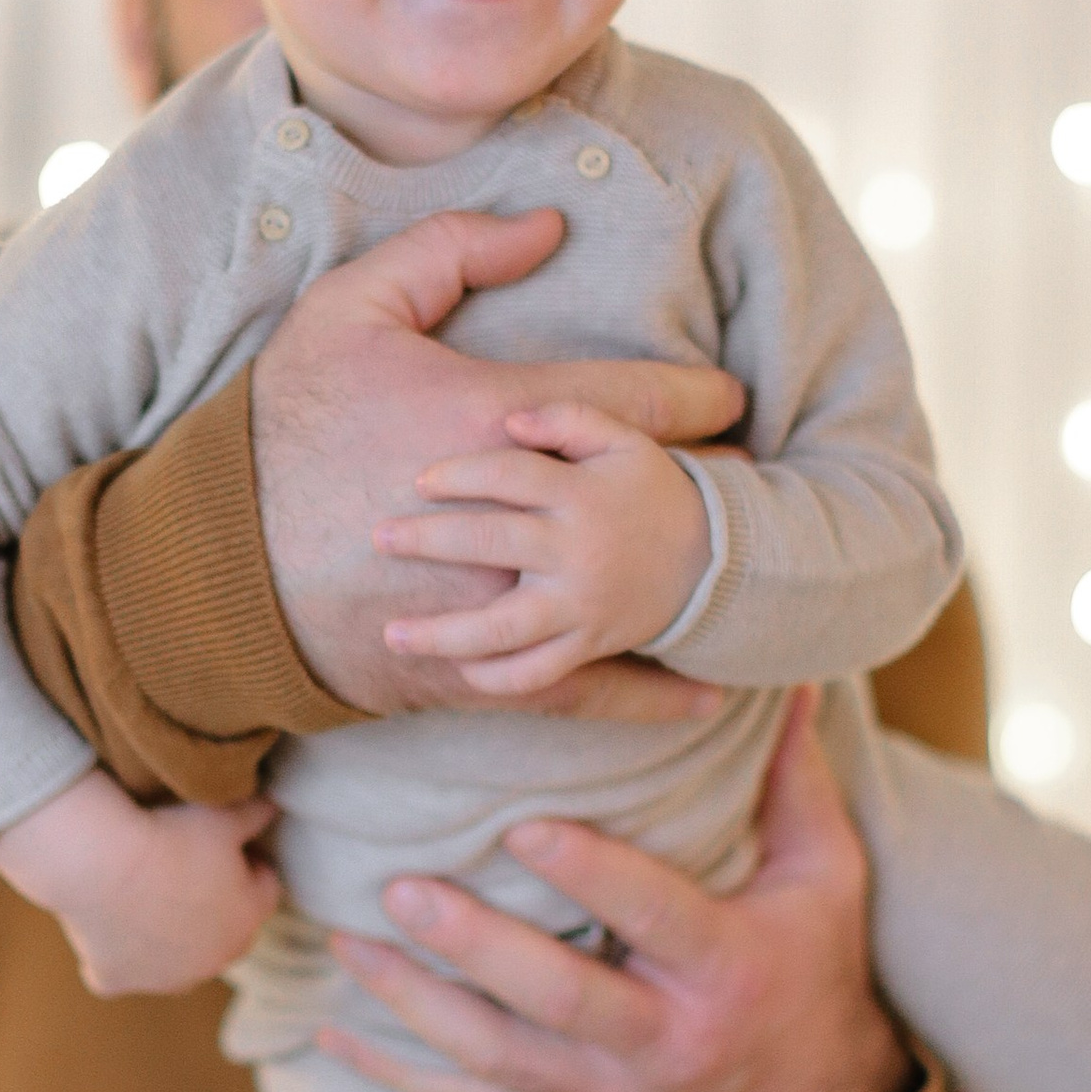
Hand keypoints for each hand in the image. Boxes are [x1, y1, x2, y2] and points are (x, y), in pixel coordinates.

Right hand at [0, 766, 279, 996]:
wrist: (102, 862)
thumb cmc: (171, 837)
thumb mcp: (224, 815)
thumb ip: (257, 813)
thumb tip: (272, 805)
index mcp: (247, 922)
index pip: (262, 889)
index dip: (245, 862)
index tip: (223, 844)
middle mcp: (212, 962)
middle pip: (222, 932)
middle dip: (213, 906)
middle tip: (184, 868)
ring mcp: (163, 979)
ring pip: (174, 959)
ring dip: (169, 936)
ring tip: (147, 892)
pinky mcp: (117, 981)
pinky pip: (121, 970)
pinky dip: (118, 952)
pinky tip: (111, 923)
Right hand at [250, 208, 745, 719]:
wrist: (215, 563)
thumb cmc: (286, 427)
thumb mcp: (350, 309)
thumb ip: (450, 250)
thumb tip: (548, 225)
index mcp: (495, 423)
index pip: (639, 405)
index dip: (701, 401)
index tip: (731, 400)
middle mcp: (515, 522)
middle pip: (654, 502)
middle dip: (712, 488)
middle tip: (751, 477)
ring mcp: (501, 606)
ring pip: (634, 597)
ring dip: (693, 580)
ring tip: (739, 563)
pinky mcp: (480, 673)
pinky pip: (587, 689)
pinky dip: (652, 694)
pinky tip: (707, 691)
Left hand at [319, 692, 915, 1091]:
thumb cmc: (811, 964)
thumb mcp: (824, 874)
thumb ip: (792, 780)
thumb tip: (788, 673)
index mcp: (726, 969)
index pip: (654, 916)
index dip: (591, 875)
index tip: (522, 825)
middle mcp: (664, 1041)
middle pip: (559, 998)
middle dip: (475, 947)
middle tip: (401, 888)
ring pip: (500, 1057)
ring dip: (415, 1005)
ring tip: (347, 942)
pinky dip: (402, 1076)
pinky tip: (331, 1036)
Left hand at [371, 401, 713, 693]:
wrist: (711, 561)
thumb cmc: (648, 491)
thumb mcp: (624, 440)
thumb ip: (569, 416)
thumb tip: (510, 418)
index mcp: (580, 493)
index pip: (509, 474)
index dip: (460, 474)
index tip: (418, 481)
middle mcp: (576, 550)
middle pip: (492, 542)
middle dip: (429, 540)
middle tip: (379, 537)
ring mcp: (580, 604)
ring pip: (504, 626)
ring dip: (444, 634)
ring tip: (391, 633)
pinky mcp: (587, 643)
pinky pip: (537, 671)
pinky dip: (497, 675)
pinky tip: (455, 668)